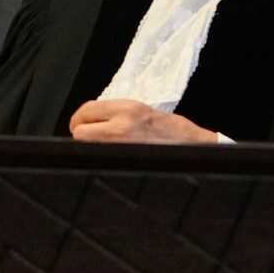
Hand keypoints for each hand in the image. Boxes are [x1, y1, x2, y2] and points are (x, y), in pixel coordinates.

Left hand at [68, 99, 222, 144]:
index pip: (85, 111)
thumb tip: (87, 119)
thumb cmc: (170, 129)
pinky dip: (100, 157)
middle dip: (82, 134)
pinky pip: (100, 159)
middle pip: (80, 132)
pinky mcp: (125, 163)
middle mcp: (122, 127)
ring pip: (86, 148)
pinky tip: (112, 155)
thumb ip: (114, 112)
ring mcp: (122, 148)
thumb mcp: (141, 110)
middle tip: (90, 135)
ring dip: (89, 147)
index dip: (79, 118)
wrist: (194, 147)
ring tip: (103, 145)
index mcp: (128, 109)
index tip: (82, 122)